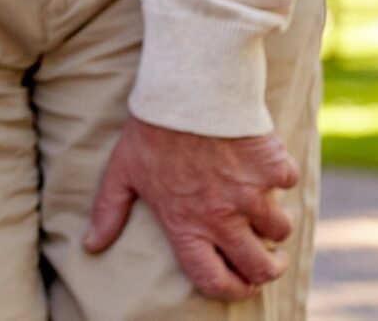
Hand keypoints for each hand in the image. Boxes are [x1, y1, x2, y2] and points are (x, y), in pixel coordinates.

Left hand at [84, 114, 299, 301]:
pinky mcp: (272, 168)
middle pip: (260, 268)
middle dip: (268, 269)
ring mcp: (250, 194)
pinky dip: (279, 174)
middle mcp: (221, 217)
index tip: (241, 285)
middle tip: (269, 259)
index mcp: (185, 223)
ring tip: (262, 206)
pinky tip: (263, 162)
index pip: (213, 280)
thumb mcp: (123, 170)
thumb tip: (90, 244)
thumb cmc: (151, 129)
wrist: (187, 87)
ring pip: (280, 229)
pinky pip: (287, 183)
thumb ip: (109, 211)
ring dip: (274, 222)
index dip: (232, 290)